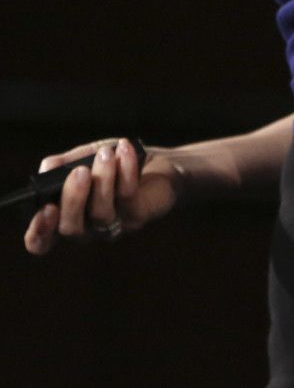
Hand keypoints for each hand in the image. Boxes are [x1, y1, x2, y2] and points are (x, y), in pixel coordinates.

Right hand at [24, 138, 180, 255]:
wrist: (158, 163)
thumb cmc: (115, 163)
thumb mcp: (83, 157)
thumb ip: (61, 164)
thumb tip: (46, 169)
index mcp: (68, 216)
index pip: (43, 240)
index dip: (39, 232)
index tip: (45, 209)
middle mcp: (88, 228)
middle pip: (71, 228)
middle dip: (72, 198)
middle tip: (79, 172)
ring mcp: (114, 226)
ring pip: (100, 213)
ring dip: (102, 178)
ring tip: (106, 153)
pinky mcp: (138, 217)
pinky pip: (127, 197)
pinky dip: (125, 170)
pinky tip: (124, 150)